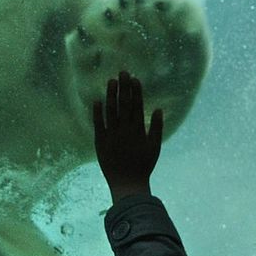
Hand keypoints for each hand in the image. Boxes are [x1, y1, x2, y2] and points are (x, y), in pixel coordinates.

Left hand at [93, 71, 163, 200]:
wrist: (127, 183)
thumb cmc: (143, 165)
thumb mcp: (155, 147)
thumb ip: (156, 127)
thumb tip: (158, 109)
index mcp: (138, 130)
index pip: (137, 106)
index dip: (136, 91)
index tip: (135, 79)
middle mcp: (125, 130)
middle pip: (124, 104)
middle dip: (124, 87)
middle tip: (123, 72)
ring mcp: (112, 135)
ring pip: (111, 111)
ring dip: (111, 95)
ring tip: (111, 81)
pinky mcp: (100, 141)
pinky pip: (98, 124)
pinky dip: (97, 112)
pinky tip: (97, 100)